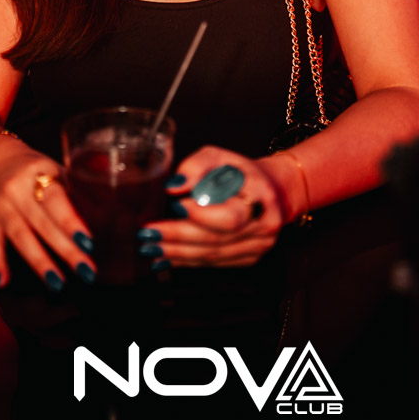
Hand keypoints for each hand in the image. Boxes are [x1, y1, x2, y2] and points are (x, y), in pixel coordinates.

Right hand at [0, 137, 96, 289]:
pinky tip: (2, 283)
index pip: (56, 200)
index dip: (71, 222)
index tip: (88, 242)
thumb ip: (75, 189)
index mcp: (39, 172)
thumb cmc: (36, 169)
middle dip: (65, 250)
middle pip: (42, 223)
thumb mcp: (55, 169)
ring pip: (20, 237)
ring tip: (58, 284)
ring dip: (39, 263)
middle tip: (86, 271)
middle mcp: (17, 190)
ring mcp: (1, 206)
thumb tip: (106, 213)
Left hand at [139, 146, 293, 268]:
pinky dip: (188, 261)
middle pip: (218, 238)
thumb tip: (175, 186)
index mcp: (261, 194)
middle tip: (148, 233)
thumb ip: (196, 167)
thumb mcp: (219, 157)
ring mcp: (259, 245)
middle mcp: (265, 223)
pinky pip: (215, 262)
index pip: (231, 214)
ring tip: (150, 248)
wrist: (270, 189)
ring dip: (178, 253)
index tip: (175, 205)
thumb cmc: (239, 171)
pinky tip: (167, 258)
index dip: (202, 214)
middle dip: (179, 236)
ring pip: (214, 254)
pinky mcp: (249, 258)